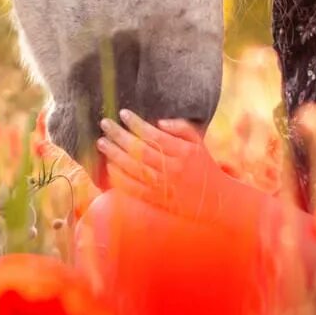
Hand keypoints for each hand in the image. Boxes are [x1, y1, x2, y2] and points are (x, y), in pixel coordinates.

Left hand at [95, 111, 231, 220]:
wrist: (213, 200)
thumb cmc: (203, 167)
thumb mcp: (198, 144)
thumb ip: (181, 128)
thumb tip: (158, 122)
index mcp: (184, 153)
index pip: (155, 135)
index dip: (137, 124)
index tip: (123, 113)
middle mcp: (173, 169)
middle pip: (140, 151)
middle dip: (119, 136)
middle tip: (105, 124)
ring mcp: (163, 187)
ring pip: (133, 169)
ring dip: (114, 154)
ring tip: (101, 142)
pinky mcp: (156, 200)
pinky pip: (132, 188)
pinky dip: (119, 177)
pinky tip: (109, 165)